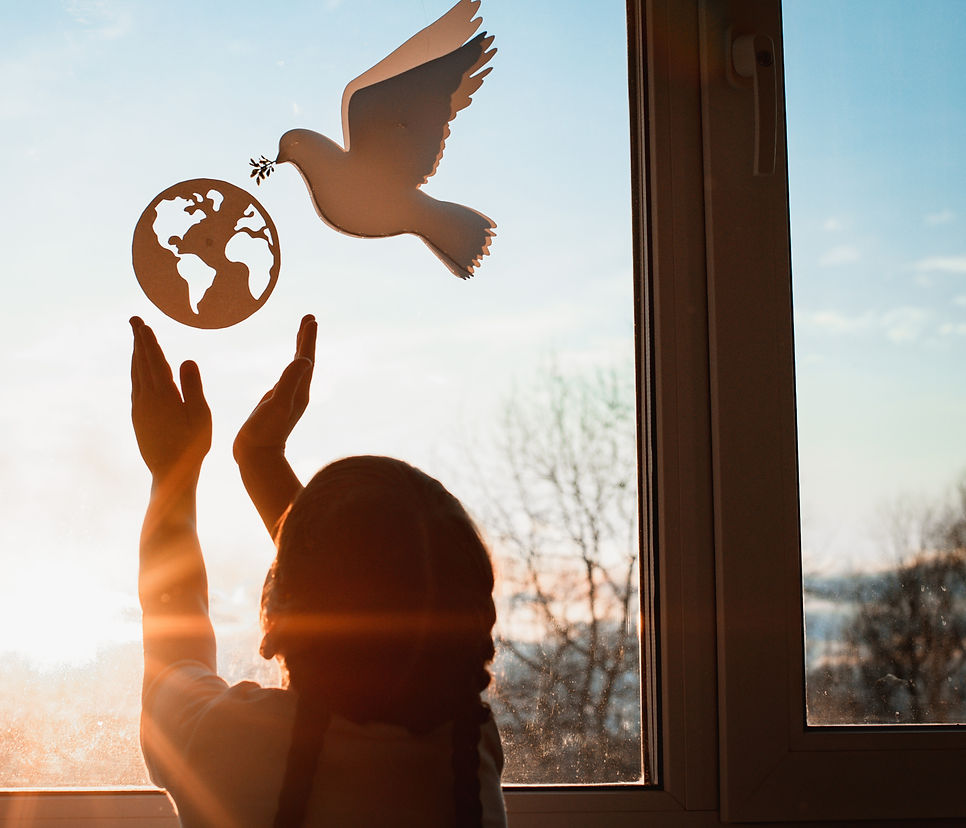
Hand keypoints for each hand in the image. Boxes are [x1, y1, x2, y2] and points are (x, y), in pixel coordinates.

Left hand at [130, 317, 211, 480]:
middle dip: (138, 341)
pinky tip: (140, 372)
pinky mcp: (137, 418)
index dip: (148, 341)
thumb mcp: (200, 415)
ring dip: (136, 355)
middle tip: (134, 321)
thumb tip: (186, 358)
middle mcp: (146, 398)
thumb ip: (193, 386)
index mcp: (163, 394)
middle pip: (140, 363)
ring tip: (137, 341)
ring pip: (136, 374)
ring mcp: (139, 408)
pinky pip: (135, 387)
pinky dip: (137, 372)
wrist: (170, 473)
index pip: (154, 360)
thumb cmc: (192, 445)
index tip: (142, 324)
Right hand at [233, 314, 316, 461]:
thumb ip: (289, 382)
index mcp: (300, 390)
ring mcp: (288, 398)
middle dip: (307, 338)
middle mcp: (298, 393)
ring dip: (301, 349)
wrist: (256, 457)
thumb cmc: (265, 432)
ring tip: (302, 332)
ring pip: (298, 367)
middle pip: (305, 360)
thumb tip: (305, 360)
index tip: (311, 319)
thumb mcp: (278, 404)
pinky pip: (287, 377)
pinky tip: (288, 365)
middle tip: (309, 318)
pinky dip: (289, 365)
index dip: (308, 339)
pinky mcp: (277, 403)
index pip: (306, 359)